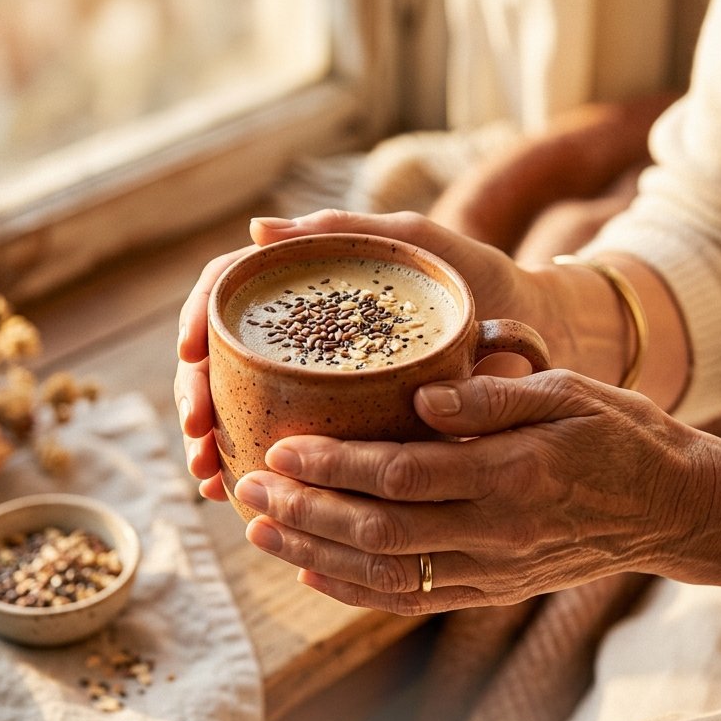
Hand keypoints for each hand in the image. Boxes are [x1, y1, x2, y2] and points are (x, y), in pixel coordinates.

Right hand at [175, 209, 548, 498]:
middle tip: (197, 438)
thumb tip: (254, 230)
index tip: (189, 354)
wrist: (532, 329)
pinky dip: (257, 467)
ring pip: (246, 409)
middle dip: (199, 398)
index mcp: (308, 289)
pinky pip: (288, 444)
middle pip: (225, 360)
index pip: (230, 296)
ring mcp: (319, 380)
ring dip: (216, 442)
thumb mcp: (413, 242)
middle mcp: (304, 335)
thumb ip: (344, 229)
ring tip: (208, 478)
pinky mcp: (344, 421)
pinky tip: (240, 491)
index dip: (198, 320)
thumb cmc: (474, 275)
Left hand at [232, 369, 709, 613]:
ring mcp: (495, 570)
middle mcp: (498, 532)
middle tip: (245, 492)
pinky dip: (356, 592)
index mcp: (514, 473)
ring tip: (261, 534)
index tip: (280, 449)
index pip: (402, 474)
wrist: (670, 507)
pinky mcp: (494, 590)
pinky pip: (414, 601)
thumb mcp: (567, 392)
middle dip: (304, 513)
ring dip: (315, 556)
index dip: (334, 466)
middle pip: (379, 531)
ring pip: (386, 575)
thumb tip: (419, 395)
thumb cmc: (617, 434)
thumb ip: (492, 396)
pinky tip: (313, 575)